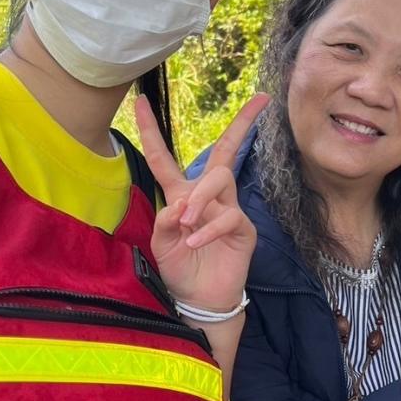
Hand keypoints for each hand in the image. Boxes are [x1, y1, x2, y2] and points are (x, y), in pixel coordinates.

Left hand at [135, 93, 267, 311]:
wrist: (200, 299)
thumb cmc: (179, 269)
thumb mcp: (160, 244)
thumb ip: (165, 220)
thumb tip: (181, 204)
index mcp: (181, 195)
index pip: (163, 157)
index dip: (151, 130)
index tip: (140, 100)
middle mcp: (207, 196)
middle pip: (224, 151)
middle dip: (242, 124)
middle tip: (260, 101)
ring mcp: (228, 209)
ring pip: (220, 180)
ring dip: (201, 198)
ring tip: (187, 223)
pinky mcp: (242, 229)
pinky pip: (228, 216)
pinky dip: (208, 228)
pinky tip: (195, 241)